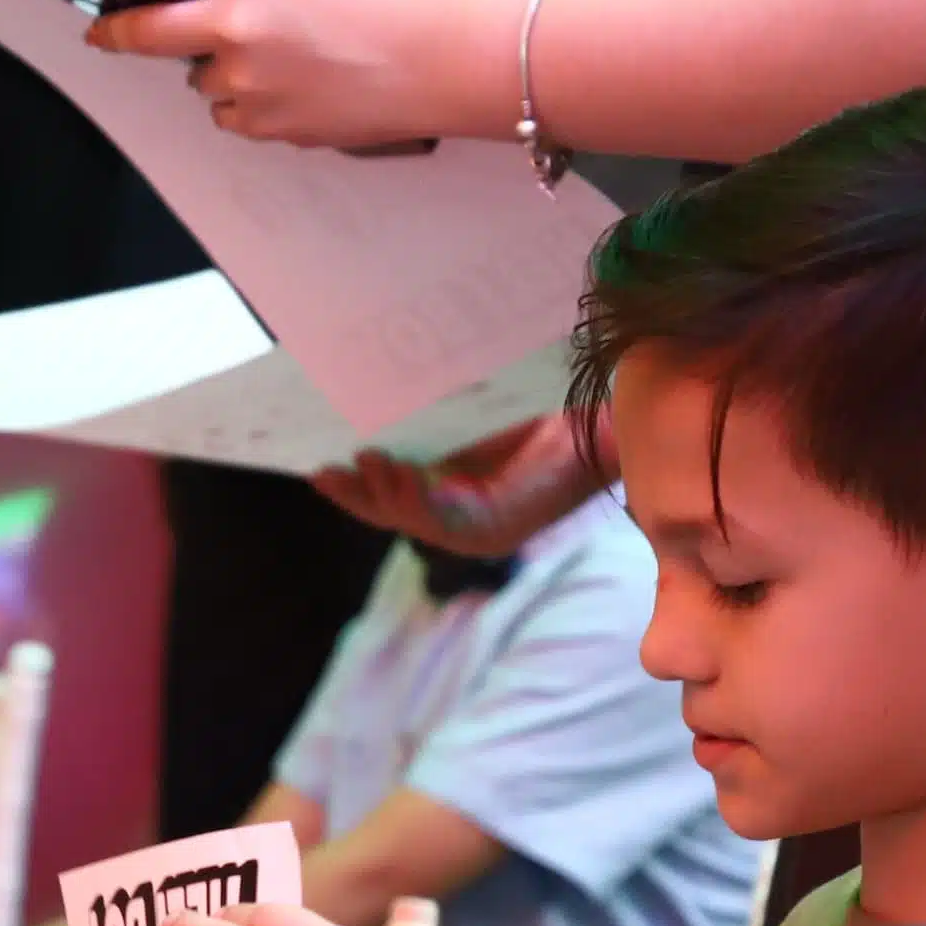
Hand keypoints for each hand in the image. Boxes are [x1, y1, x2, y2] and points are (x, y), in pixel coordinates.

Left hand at [80, 0, 455, 150]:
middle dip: (119, 32)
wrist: (436, 57)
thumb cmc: (383, 2)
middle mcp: (231, 23)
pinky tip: (294, 89)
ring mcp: (243, 81)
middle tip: (105, 33)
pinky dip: (249, 105)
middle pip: (146, 32)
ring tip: (280, 60)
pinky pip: (233, 116)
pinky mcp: (263, 125)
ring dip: (221, 71)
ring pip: (201, 81)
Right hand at [310, 411, 603, 557]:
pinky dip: (416, 497)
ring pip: (415, 522)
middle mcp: (469, 523)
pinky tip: (394, 471)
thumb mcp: (477, 418)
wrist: (606, 419)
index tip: (319, 466)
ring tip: (354, 464)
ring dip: (381, 496)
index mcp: (461, 499)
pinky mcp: (504, 526)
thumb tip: (380, 394)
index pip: (396, 500)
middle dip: (356, 496)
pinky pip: (447, 518)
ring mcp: (486, 531)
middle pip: (396, 516)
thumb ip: (439, 424)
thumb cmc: (546, 411)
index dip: (356, 488)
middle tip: (319, 473)